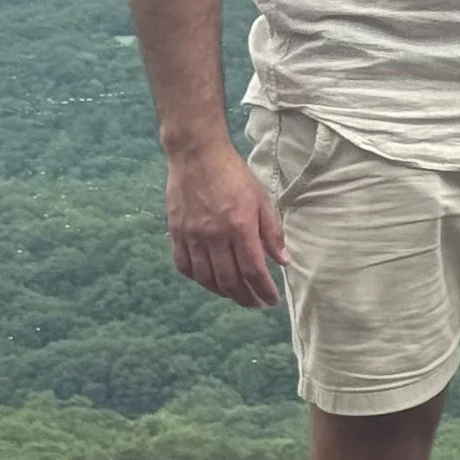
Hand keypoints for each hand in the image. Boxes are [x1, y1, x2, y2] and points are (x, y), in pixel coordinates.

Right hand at [166, 139, 285, 308]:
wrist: (197, 156)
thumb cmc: (234, 175)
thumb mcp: (262, 200)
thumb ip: (272, 232)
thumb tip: (283, 261)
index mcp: (239, 228)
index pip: (253, 271)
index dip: (263, 290)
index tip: (271, 300)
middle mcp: (214, 236)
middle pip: (230, 280)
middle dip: (245, 297)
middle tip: (257, 304)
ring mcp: (192, 236)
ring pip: (206, 277)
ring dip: (223, 293)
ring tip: (237, 297)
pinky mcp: (176, 232)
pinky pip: (184, 266)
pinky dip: (197, 279)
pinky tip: (209, 282)